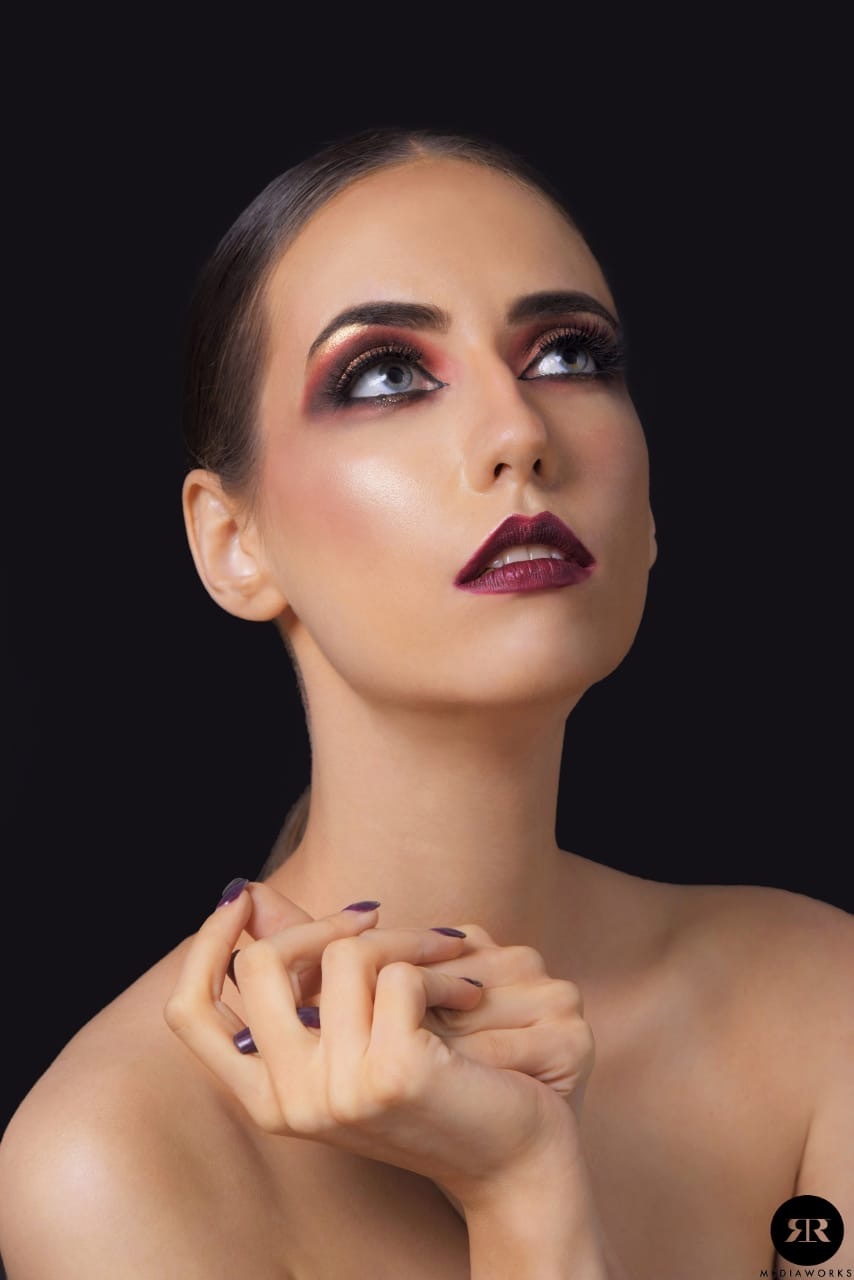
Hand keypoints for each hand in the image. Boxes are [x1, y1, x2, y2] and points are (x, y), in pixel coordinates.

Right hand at [164, 884, 582, 1207]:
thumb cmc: (437, 1081)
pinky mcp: (390, 1075)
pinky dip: (440, 966)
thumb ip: (301, 969)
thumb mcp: (356, 1027)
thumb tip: (246, 890)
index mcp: (266, 1096)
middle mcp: (288, 1102)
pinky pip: (398, 973)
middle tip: (373, 916)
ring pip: (342, 956)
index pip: (189, 1014)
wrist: (517, 1152)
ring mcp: (336, 1093)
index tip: (241, 899)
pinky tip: (468, 992)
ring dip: (404, 938)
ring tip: (446, 956)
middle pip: (258, 967)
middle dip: (319, 922)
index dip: (204, 945)